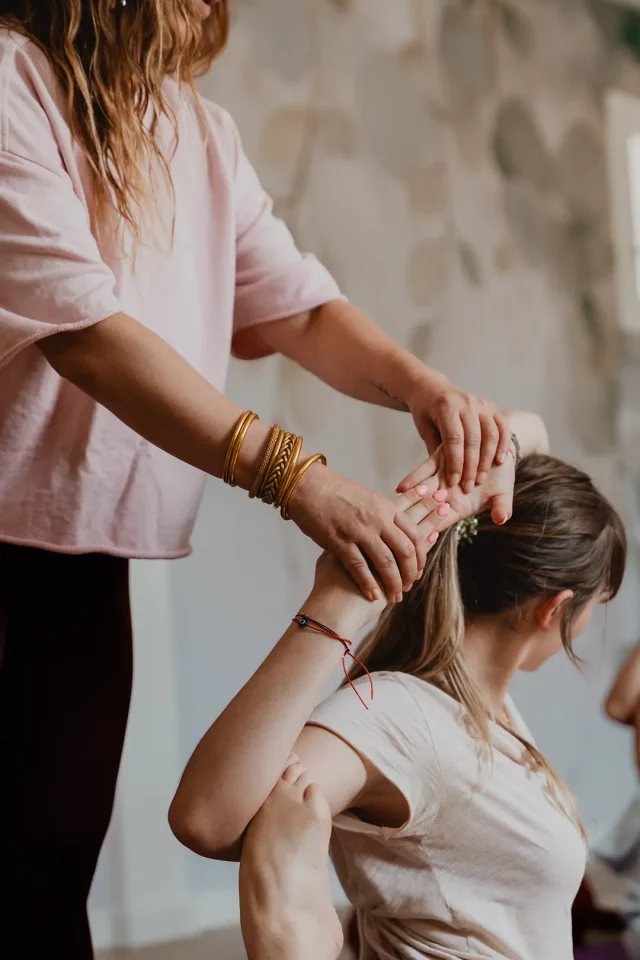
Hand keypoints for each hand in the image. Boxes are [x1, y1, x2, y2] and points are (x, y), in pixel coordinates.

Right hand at [307, 486, 448, 632]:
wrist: (308, 486)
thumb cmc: (335, 491)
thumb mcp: (368, 498)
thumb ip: (384, 516)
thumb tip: (396, 534)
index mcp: (387, 507)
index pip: (415, 535)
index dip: (420, 557)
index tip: (419, 570)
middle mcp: (377, 519)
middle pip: (405, 551)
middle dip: (410, 574)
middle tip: (409, 586)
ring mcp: (359, 531)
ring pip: (386, 563)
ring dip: (393, 583)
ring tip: (394, 597)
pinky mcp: (339, 542)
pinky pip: (359, 568)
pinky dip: (368, 584)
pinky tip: (373, 596)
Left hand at [398, 442, 515, 526]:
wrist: (497, 451)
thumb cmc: (501, 478)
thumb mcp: (503, 493)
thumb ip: (501, 506)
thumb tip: (502, 518)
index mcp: (458, 508)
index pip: (440, 523)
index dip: (429, 532)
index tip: (417, 544)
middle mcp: (446, 496)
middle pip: (425, 511)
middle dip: (412, 521)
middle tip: (398, 533)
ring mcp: (440, 479)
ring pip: (421, 492)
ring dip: (410, 502)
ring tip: (396, 512)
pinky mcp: (438, 461)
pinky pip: (424, 471)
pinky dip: (414, 479)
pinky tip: (401, 488)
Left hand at [404, 373, 510, 492]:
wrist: (432, 387)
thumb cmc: (425, 411)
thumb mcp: (424, 428)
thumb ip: (434, 449)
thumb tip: (440, 477)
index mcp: (446, 407)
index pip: (454, 439)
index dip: (455, 462)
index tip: (454, 481)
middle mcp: (466, 403)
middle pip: (474, 439)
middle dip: (471, 466)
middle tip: (468, 486)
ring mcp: (481, 403)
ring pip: (490, 434)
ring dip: (487, 459)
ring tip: (481, 478)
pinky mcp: (491, 406)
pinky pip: (502, 427)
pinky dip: (503, 445)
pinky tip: (499, 461)